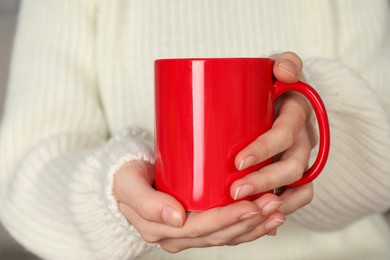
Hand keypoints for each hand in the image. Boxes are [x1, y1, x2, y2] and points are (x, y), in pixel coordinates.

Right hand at [114, 161, 284, 252]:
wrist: (125, 180)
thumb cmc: (126, 180)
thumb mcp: (129, 187)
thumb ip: (148, 203)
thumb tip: (177, 218)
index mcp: (163, 230)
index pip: (203, 229)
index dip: (229, 219)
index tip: (251, 205)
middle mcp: (179, 237)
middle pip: (220, 234)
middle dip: (249, 221)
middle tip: (273, 203)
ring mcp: (190, 233)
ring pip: (227, 236)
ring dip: (255, 225)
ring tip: (277, 210)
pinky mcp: (198, 224)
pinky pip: (226, 232)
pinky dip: (248, 226)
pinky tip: (267, 218)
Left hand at [231, 51, 316, 220]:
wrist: (278, 97)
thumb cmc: (269, 86)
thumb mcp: (277, 69)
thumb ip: (285, 63)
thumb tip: (284, 71)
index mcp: (296, 114)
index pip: (285, 133)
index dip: (265, 149)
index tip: (238, 162)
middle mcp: (303, 139)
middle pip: (291, 166)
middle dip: (264, 182)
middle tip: (234, 192)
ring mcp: (299, 158)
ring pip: (297, 186)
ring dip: (275, 202)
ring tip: (248, 212)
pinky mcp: (292, 173)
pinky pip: (299, 196)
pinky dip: (285, 209)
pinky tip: (264, 220)